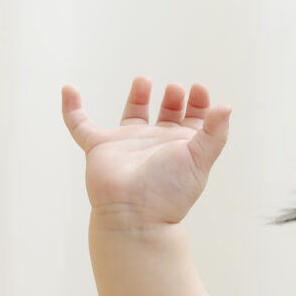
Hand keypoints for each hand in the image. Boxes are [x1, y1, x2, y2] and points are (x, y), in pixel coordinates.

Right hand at [61, 77, 231, 226]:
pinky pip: (80, 125)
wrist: (134, 215)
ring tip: (144, 81)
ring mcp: (126, 145)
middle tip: (176, 90)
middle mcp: (155, 145)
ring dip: (139, 96)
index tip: (198, 88)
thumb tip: (227, 107)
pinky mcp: (99, 147)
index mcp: (181, 148)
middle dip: (174, 100)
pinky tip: (68, 89)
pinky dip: (71, 109)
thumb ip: (214, 133)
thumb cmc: (169, 192)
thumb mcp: (199, 159)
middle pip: (168, 116)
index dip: (199, 103)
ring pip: (133, 115)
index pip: (194, 121)